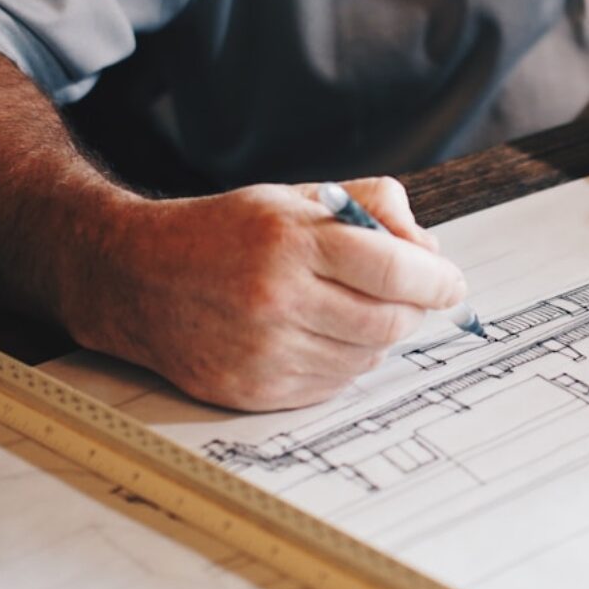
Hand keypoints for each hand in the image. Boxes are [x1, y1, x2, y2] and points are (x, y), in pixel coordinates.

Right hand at [60, 177, 467, 411]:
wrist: (137, 279)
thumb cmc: (224, 233)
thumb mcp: (294, 197)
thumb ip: (370, 207)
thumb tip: (430, 250)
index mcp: (289, 241)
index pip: (395, 269)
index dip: (437, 280)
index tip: (451, 283)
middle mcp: (277, 299)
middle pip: (390, 321)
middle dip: (412, 309)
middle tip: (407, 295)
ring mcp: (265, 351)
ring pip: (366, 358)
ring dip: (376, 336)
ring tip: (348, 309)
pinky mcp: (255, 391)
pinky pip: (333, 385)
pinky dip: (343, 363)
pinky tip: (319, 336)